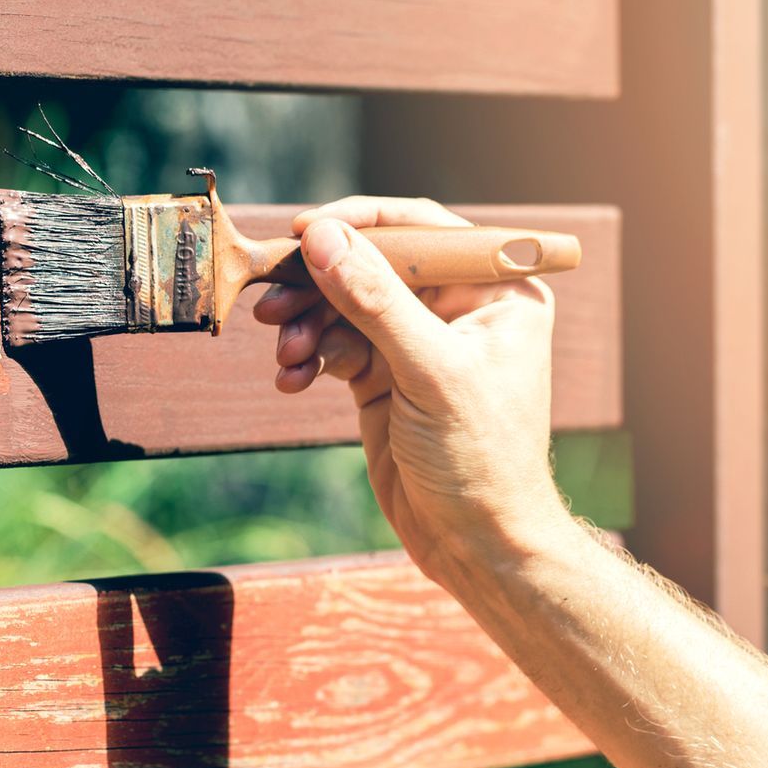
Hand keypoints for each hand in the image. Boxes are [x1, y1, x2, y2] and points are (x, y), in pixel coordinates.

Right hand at [253, 196, 575, 587]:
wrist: (477, 544)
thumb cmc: (481, 459)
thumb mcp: (429, 372)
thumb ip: (374, 301)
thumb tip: (322, 238)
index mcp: (495, 292)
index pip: (421, 230)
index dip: (360, 223)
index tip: (304, 230)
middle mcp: (457, 309)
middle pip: (372, 266)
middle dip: (319, 284)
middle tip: (272, 302)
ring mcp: (417, 345)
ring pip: (345, 308)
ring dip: (306, 326)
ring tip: (284, 355)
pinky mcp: (385, 380)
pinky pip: (335, 348)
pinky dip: (309, 359)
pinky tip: (292, 381)